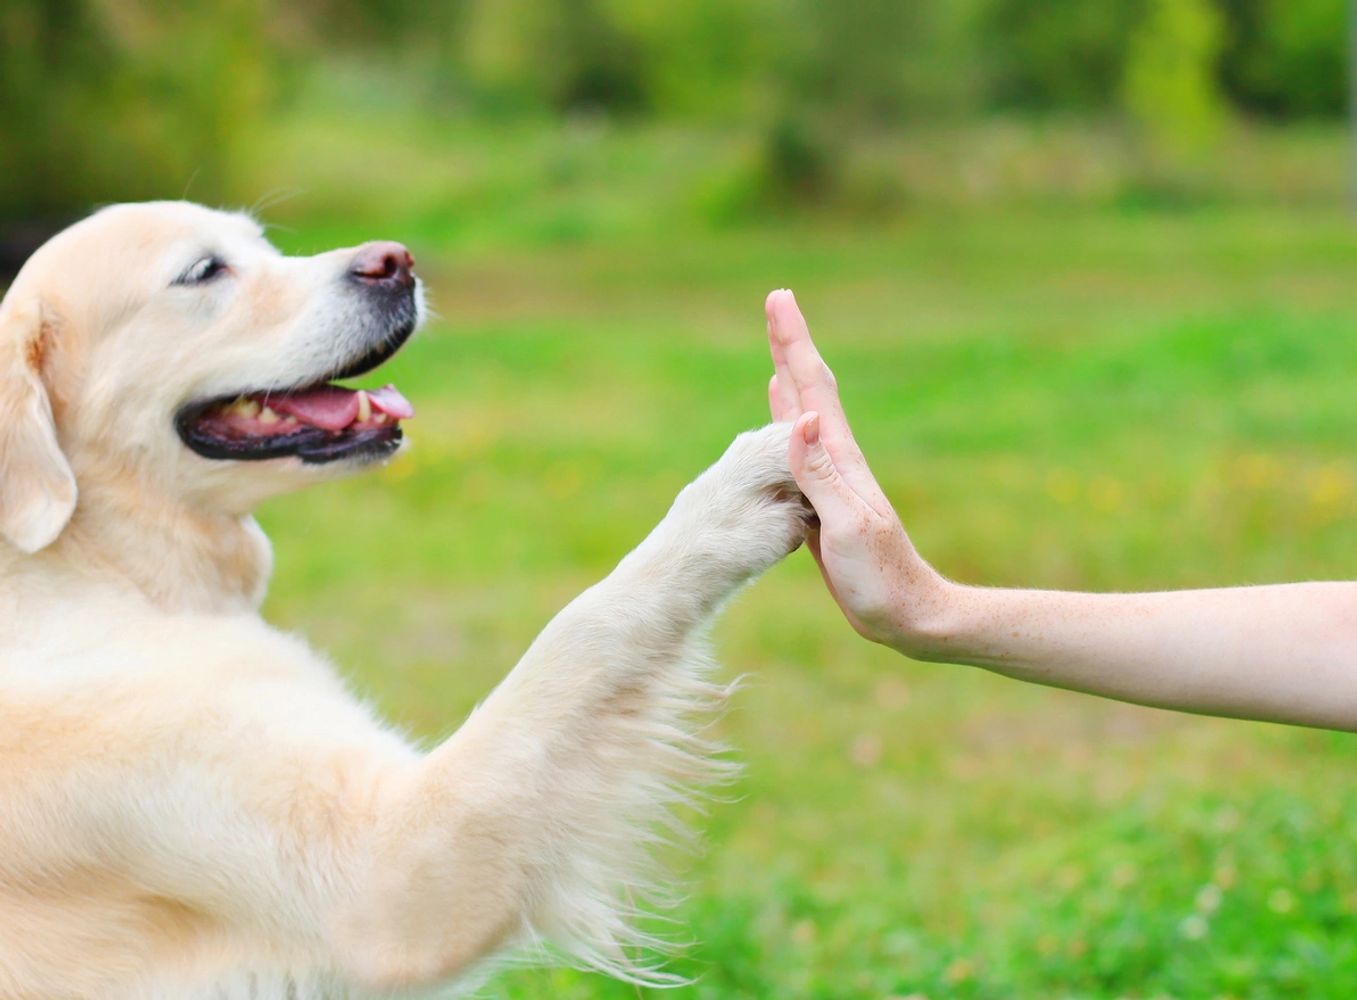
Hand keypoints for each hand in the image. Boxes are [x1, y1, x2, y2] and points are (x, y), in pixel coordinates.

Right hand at [764, 289, 949, 654]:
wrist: (908, 615)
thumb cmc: (881, 577)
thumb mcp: (848, 526)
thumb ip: (822, 475)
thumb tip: (801, 417)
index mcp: (842, 460)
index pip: (812, 389)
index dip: (794, 344)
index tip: (779, 300)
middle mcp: (838, 461)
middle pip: (810, 391)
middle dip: (792, 346)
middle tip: (777, 303)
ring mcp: (833, 481)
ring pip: (804, 417)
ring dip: (790, 381)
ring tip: (780, 353)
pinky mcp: (824, 504)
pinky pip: (799, 453)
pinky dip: (787, 428)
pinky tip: (785, 422)